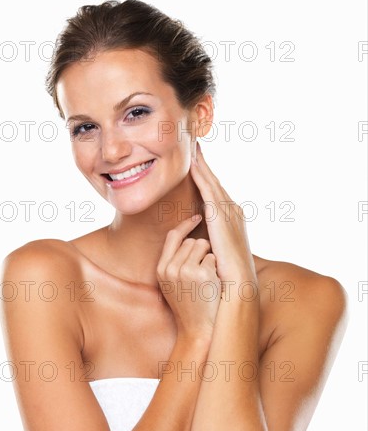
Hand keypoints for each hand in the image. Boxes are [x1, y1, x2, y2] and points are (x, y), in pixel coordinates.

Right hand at [156, 215, 220, 341]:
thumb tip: (189, 237)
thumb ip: (175, 261)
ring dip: (209, 257)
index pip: (173, 236)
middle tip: (204, 272)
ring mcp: (185, 271)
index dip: (186, 225)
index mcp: (161, 269)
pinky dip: (216, 267)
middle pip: (191, 240)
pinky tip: (213, 284)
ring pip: (202, 245)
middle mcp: (170, 268)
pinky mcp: (201, 274)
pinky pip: (212, 257)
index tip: (197, 217)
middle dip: (202, 250)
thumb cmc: (191, 305)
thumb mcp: (173, 283)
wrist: (199, 329)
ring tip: (207, 279)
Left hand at [190, 142, 256, 286]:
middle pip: (215, 182)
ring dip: (202, 164)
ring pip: (212, 183)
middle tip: (195, 143)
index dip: (206, 175)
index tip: (197, 160)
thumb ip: (211, 238)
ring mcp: (229, 212)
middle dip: (205, 163)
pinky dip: (201, 177)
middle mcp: (234, 211)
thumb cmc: (226, 275)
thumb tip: (202, 237)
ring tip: (193, 147)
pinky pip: (209, 192)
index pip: (216, 191)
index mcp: (232, 218)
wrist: (238, 286)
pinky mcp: (222, 218)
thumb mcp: (218, 251)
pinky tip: (192, 165)